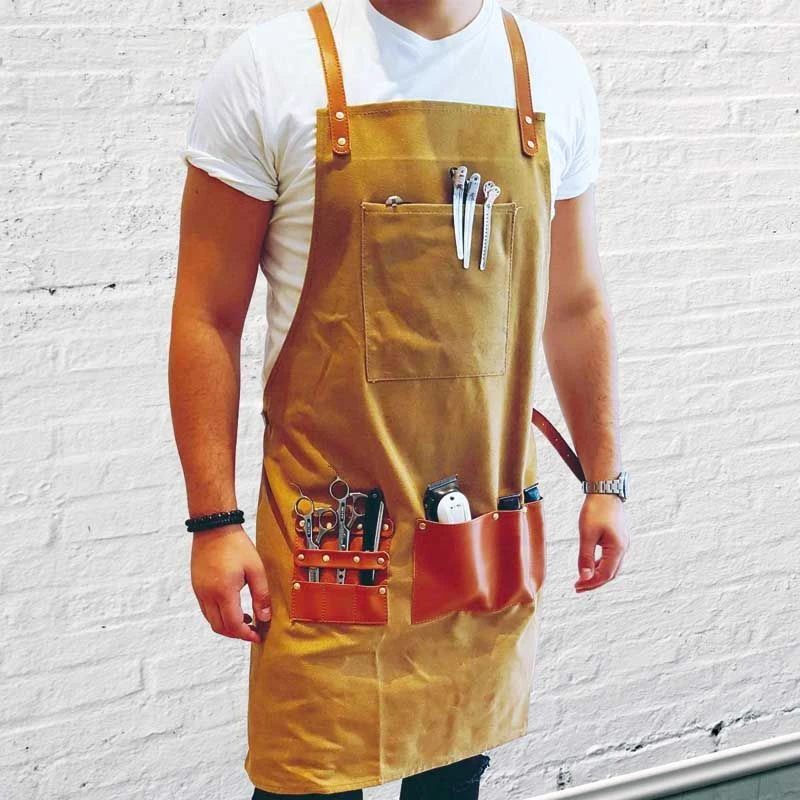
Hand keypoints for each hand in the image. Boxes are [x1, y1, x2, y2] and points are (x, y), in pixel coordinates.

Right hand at [190, 524, 271, 641]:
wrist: (214, 527)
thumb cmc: (236, 546)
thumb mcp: (256, 569)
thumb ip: (261, 595)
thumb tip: (265, 617)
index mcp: (224, 591)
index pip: (233, 624)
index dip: (246, 634)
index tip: (258, 636)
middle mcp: (208, 595)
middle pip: (220, 627)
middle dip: (237, 634)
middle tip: (253, 631)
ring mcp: (199, 591)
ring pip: (211, 620)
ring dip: (227, 625)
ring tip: (245, 620)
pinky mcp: (196, 586)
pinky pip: (206, 609)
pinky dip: (219, 615)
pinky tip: (233, 607)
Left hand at [574, 493, 628, 592]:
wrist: (605, 489)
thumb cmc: (596, 509)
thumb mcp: (587, 534)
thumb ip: (585, 557)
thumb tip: (584, 577)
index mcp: (618, 548)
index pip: (605, 574)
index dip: (591, 583)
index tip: (577, 587)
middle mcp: (623, 548)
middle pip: (611, 574)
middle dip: (594, 582)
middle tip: (578, 587)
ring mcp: (623, 543)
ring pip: (612, 566)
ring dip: (597, 574)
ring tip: (582, 579)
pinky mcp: (619, 538)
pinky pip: (611, 557)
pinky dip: (600, 564)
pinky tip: (590, 566)